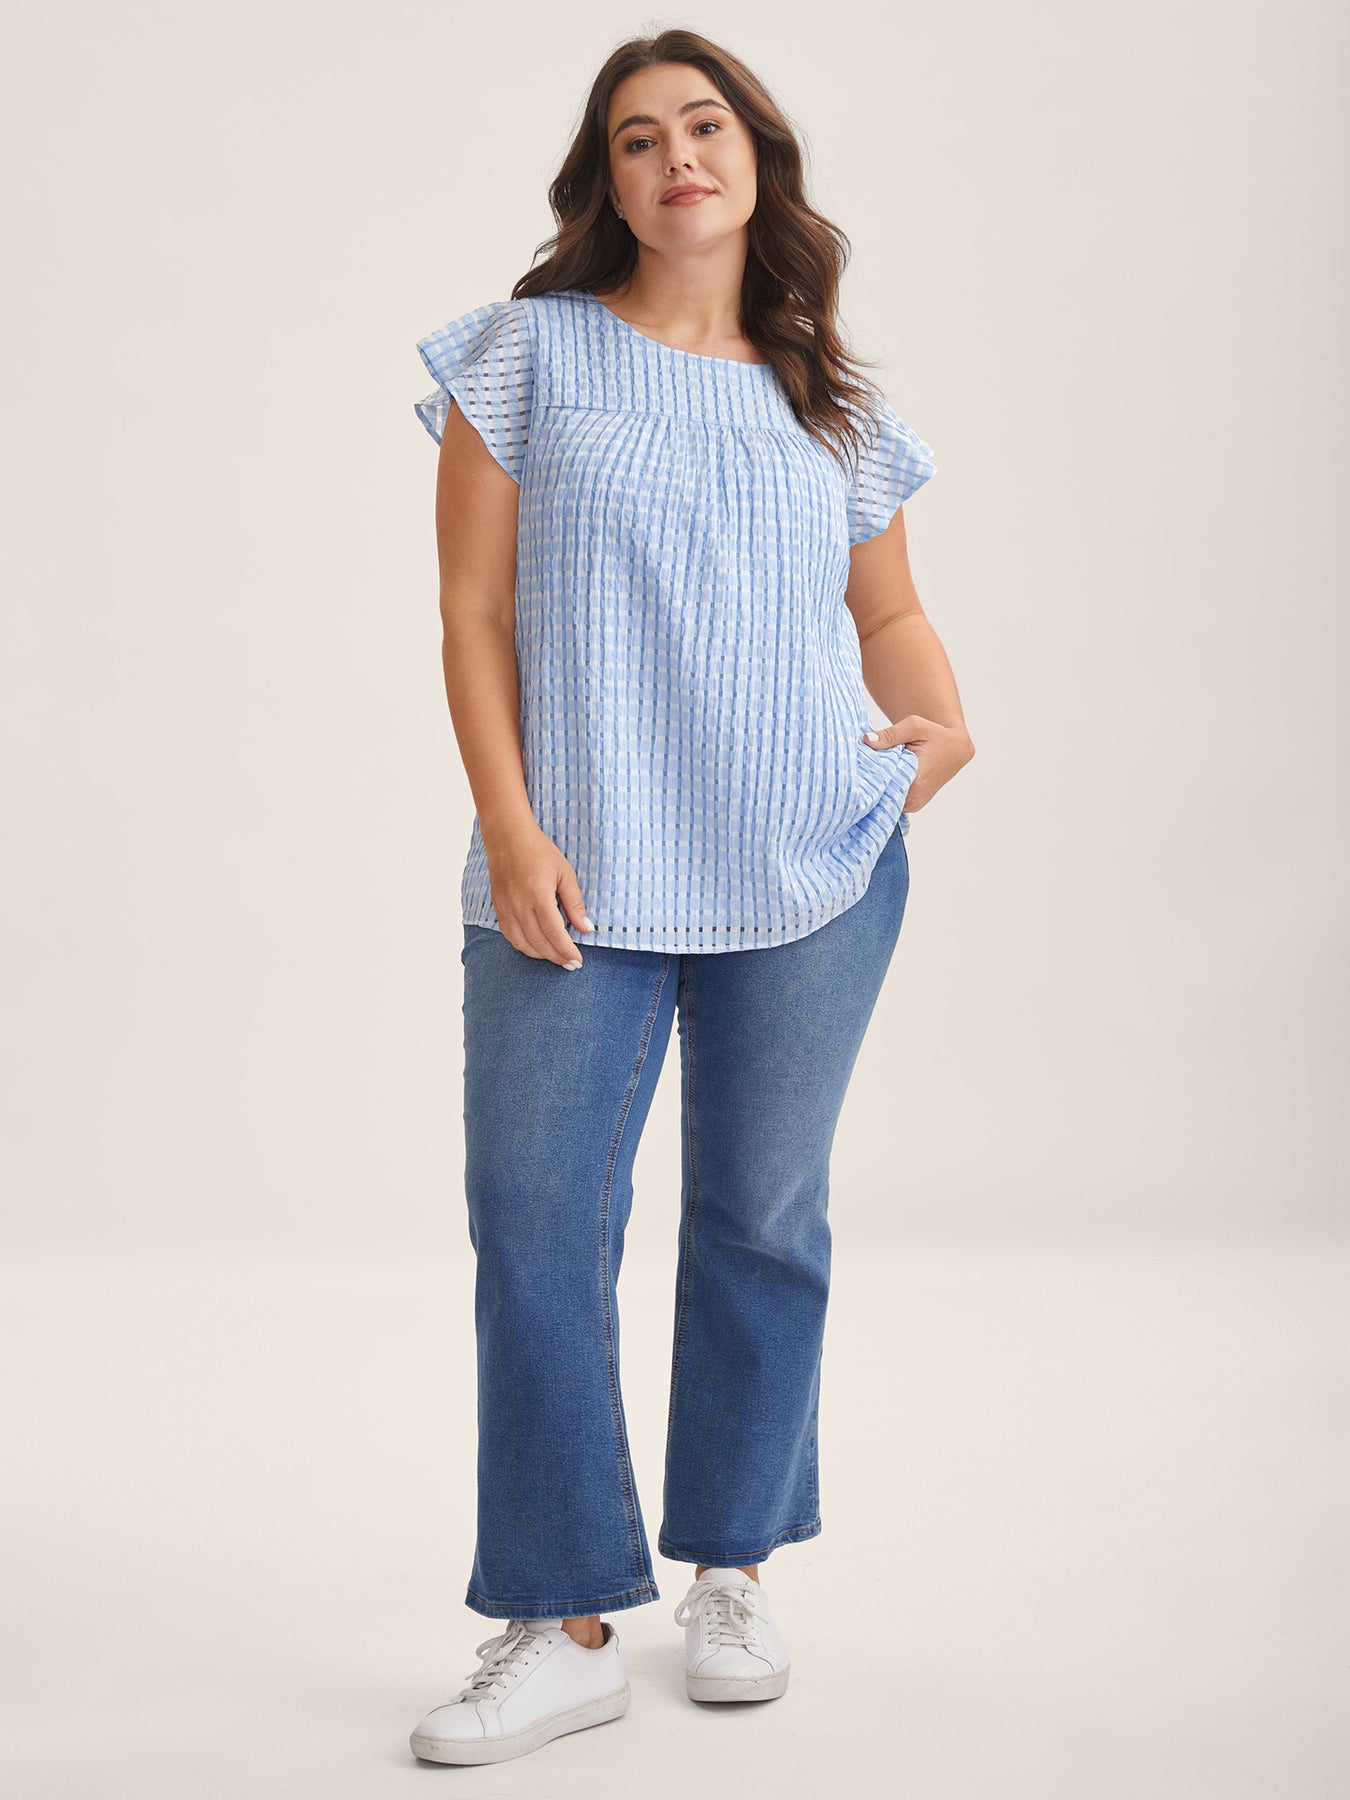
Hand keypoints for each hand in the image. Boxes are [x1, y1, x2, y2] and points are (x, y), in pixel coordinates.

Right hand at [480, 817, 595, 967]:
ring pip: (523, 944)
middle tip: (571, 964)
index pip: (555, 933)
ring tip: (557, 958)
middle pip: (539, 942)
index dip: (567, 950)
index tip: (578, 960)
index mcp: (538, 895)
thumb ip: (575, 903)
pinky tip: (536, 948)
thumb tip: (586, 928)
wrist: (508, 837)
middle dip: (557, 957)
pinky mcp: (498, 908)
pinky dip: (524, 947)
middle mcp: (519, 905)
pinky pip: (510, 936)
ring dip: (541, 955)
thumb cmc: (539, 851)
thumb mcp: (565, 873)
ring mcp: (506, 908)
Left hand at [861, 714, 974, 813]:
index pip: (880, 786)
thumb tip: (866, 740)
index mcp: (915, 782)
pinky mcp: (913, 806)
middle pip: (881, 795)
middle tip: (865, 766)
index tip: (859, 766)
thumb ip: (889, 735)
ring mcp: (913, 806)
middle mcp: (914, 799)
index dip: (868, 776)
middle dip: (872, 781)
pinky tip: (887, 777)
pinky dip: (888, 791)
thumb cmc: (936, 735)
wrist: (955, 748)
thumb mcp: (914, 726)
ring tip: (877, 770)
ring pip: (886, 800)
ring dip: (880, 788)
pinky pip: (893, 801)